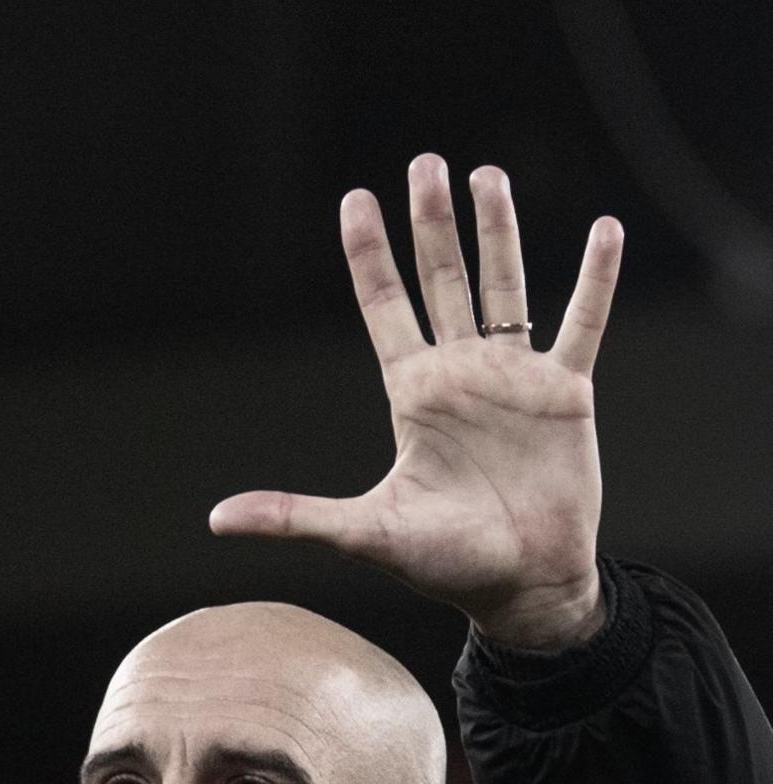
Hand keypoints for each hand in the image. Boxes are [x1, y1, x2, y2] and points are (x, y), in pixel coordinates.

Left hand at [209, 154, 623, 647]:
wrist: (520, 586)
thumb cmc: (443, 564)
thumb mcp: (361, 532)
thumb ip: (292, 516)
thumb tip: (214, 520)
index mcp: (412, 395)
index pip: (384, 307)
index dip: (368, 253)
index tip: (355, 199)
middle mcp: (460, 375)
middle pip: (442, 280)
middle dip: (431, 223)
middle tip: (424, 162)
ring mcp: (514, 379)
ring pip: (506, 286)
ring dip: (498, 231)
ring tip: (486, 174)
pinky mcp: (566, 394)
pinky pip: (583, 323)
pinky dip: (595, 280)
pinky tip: (602, 231)